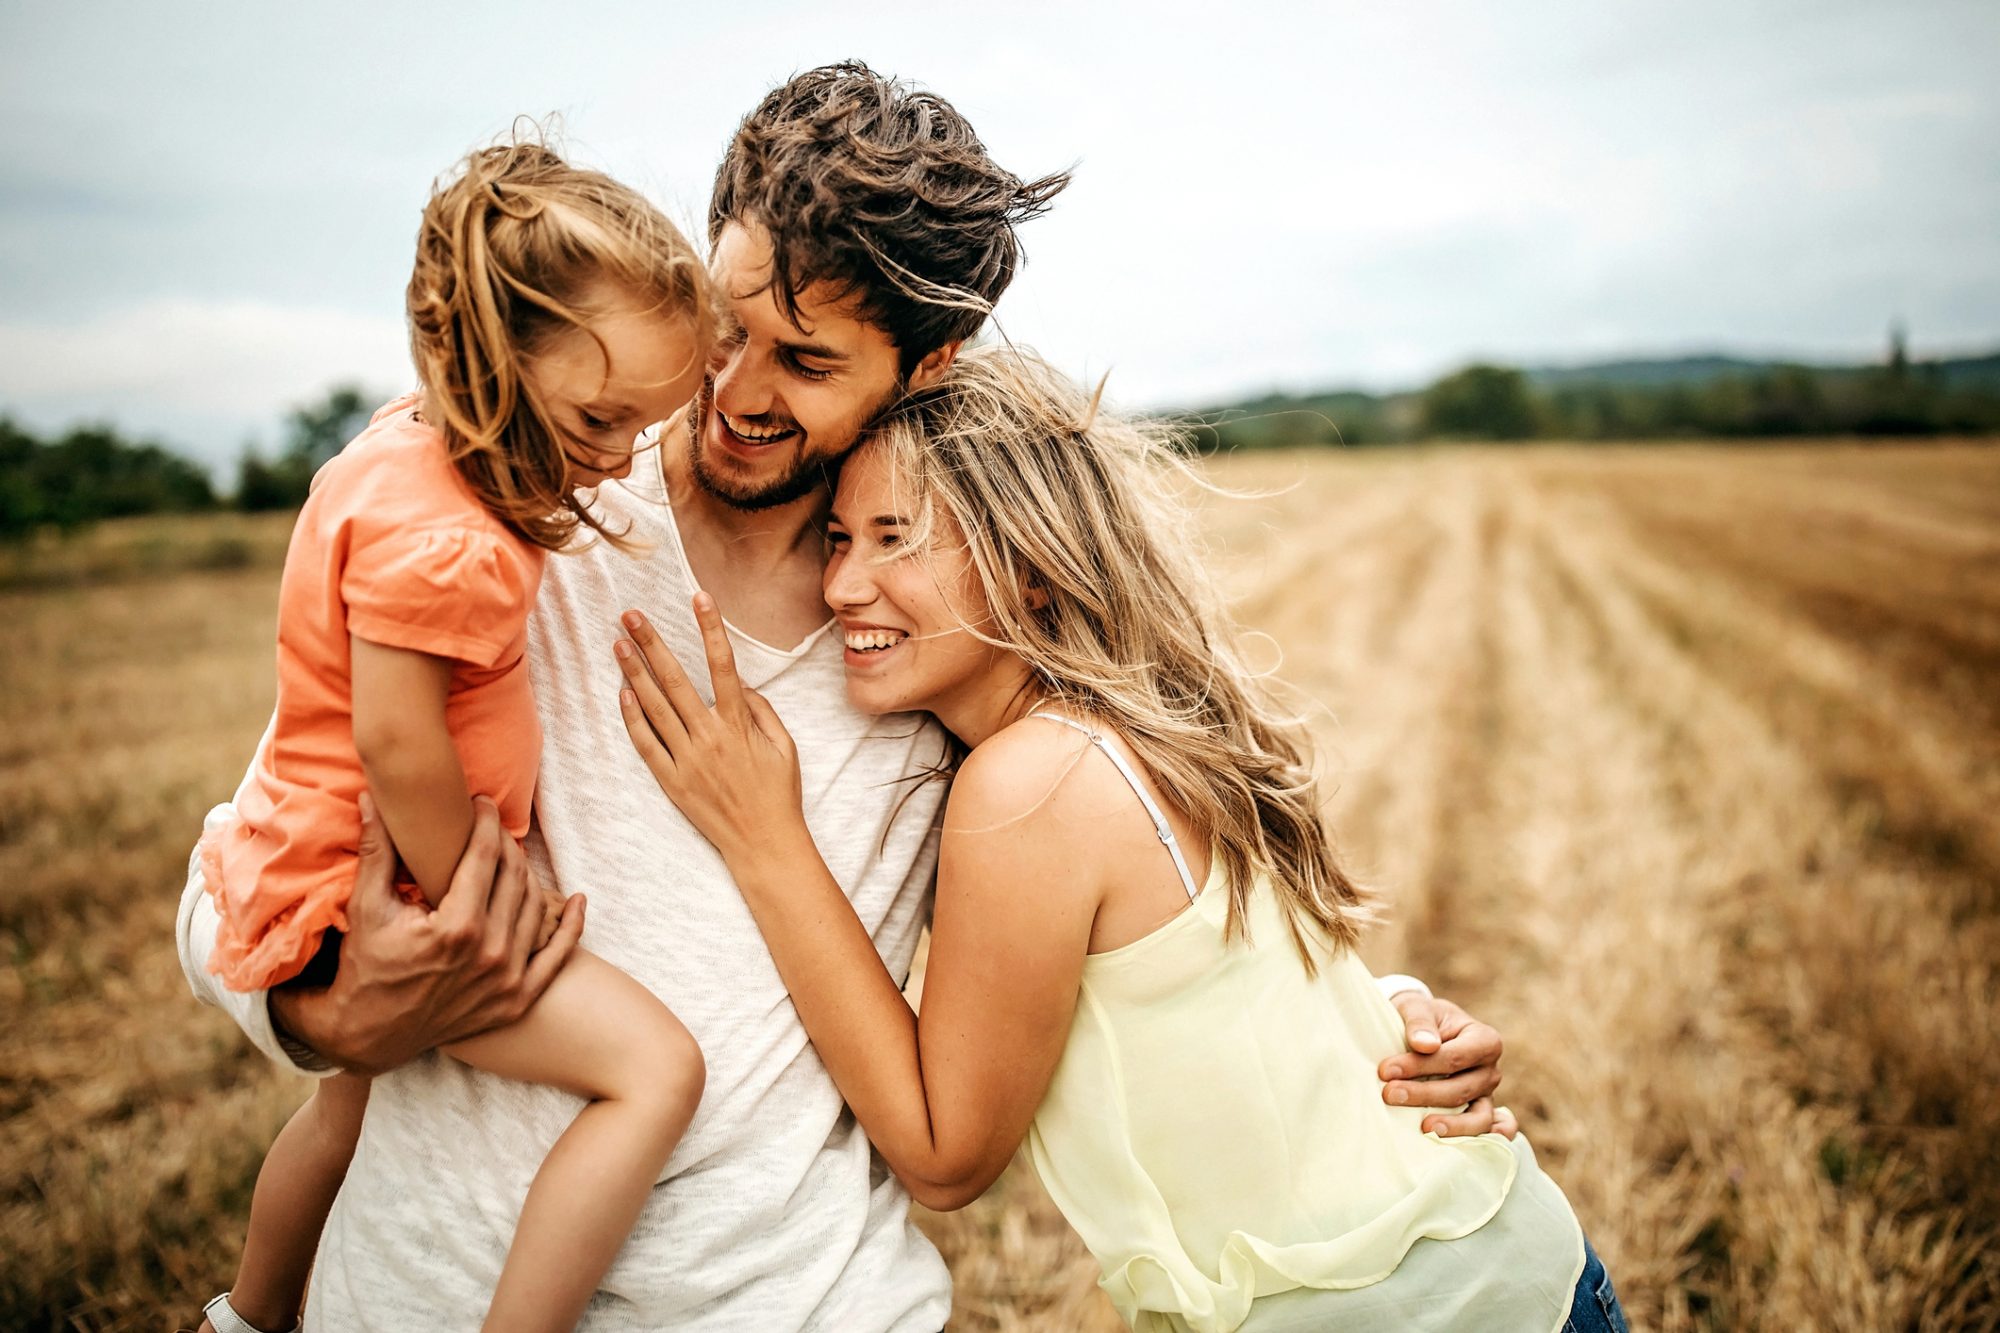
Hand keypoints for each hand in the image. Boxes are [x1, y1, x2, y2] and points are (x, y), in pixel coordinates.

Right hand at [271, 792, 584, 1074]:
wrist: (369, 1034)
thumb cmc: (365, 966)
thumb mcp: (367, 907)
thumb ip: (378, 850)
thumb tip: (372, 796)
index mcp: (457, 927)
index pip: (485, 857)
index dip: (486, 822)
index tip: (482, 803)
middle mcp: (491, 953)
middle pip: (515, 877)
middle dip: (506, 843)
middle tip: (493, 827)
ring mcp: (508, 980)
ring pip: (536, 907)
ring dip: (528, 875)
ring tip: (512, 857)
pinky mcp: (517, 1000)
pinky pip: (557, 957)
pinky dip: (570, 926)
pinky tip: (575, 901)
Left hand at [614, 595, 804, 863]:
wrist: (763, 842)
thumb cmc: (779, 792)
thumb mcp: (786, 746)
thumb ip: (763, 711)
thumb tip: (742, 685)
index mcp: (740, 724)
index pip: (723, 665)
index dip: (710, 628)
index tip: (699, 596)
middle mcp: (709, 737)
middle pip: (675, 680)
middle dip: (652, 643)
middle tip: (631, 614)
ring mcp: (687, 759)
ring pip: (655, 707)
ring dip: (634, 673)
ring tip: (618, 644)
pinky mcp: (672, 781)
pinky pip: (647, 744)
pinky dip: (633, 718)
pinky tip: (623, 694)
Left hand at [1378, 991, 1514, 1138]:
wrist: (1422, 1031)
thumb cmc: (1420, 1018)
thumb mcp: (1416, 1007)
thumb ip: (1419, 1022)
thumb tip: (1424, 1044)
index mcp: (1484, 1040)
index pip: (1455, 1057)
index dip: (1421, 1065)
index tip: (1386, 1070)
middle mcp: (1490, 1070)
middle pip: (1461, 1088)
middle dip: (1424, 1094)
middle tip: (1388, 1094)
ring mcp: (1486, 1095)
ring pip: (1478, 1116)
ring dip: (1452, 1125)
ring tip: (1424, 1128)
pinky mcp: (1478, 1113)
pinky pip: (1488, 1130)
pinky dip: (1482, 1140)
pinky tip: (1464, 1148)